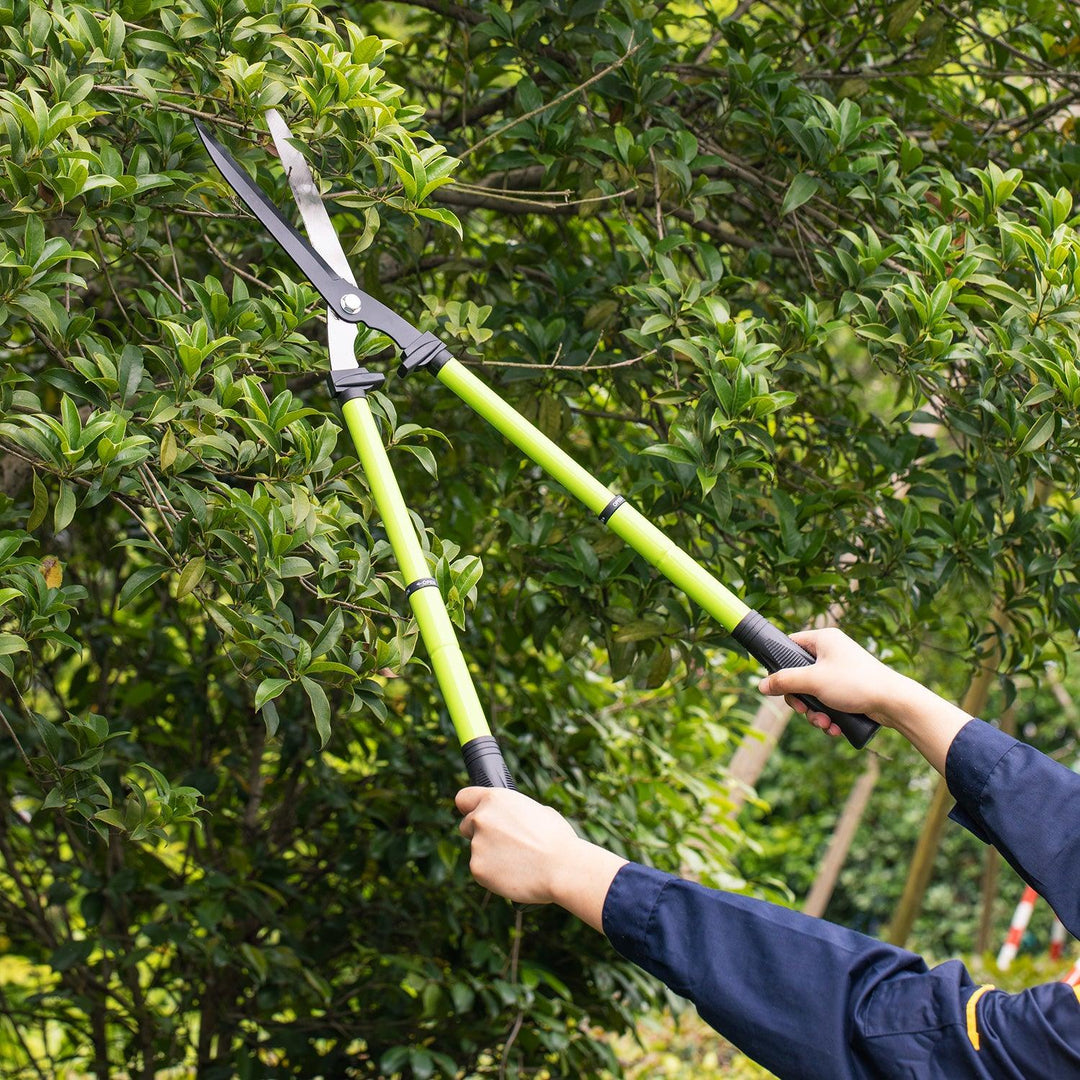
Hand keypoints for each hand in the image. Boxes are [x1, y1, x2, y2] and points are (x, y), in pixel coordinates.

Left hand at [456, 788, 627, 930]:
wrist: (562, 868)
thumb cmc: (557, 839)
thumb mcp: (537, 811)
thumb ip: (513, 813)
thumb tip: (510, 820)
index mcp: (495, 799)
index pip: (463, 798)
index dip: (469, 807)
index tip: (473, 815)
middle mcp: (480, 818)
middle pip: (466, 826)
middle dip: (479, 834)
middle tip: (502, 844)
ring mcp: (476, 844)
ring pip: (477, 850)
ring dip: (490, 855)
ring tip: (518, 861)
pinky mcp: (476, 868)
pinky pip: (481, 870)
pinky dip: (492, 873)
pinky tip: (513, 873)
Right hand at [757, 627, 972, 772]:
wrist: (895, 703)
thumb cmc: (855, 684)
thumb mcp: (813, 681)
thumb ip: (784, 682)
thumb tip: (761, 685)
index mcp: (823, 639)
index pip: (790, 645)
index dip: (781, 665)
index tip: (779, 685)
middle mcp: (832, 652)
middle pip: (799, 675)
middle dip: (801, 700)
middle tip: (804, 711)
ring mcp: (841, 671)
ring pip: (814, 693)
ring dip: (815, 712)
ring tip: (825, 725)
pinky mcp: (850, 689)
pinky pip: (829, 701)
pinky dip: (829, 715)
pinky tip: (835, 728)